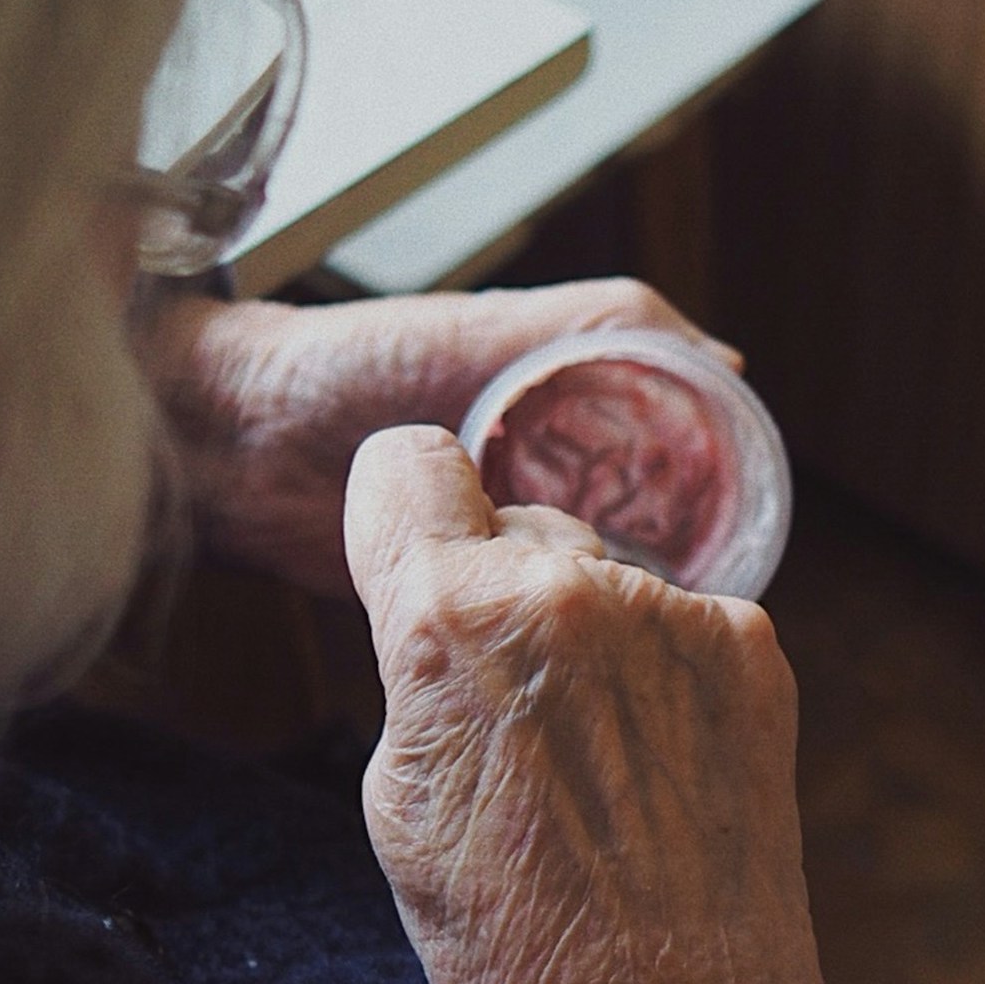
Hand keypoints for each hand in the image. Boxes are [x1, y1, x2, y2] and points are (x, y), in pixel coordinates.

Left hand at [142, 278, 738, 596]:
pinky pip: (525, 617)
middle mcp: (540, 469)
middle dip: (679, 554)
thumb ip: (596, 327)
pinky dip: (556, 634)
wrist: (233, 440)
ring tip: (660, 632)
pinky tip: (586, 656)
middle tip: (711, 599)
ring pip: (590, 573)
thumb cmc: (357, 361)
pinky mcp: (457, 590)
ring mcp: (499, 532)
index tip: (751, 523)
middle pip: (641, 518)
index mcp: (560, 406)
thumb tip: (727, 364)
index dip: (715, 482)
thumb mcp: (489, 329)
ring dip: (620, 599)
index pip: (668, 447)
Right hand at [344, 426, 831, 983]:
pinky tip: (660, 757)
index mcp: (453, 619)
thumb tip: (454, 581)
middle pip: (515, 518)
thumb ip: (419, 655)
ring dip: (590, 629)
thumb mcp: (401, 790)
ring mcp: (677, 614)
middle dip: (504, 588)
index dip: (404, 509)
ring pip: (603, 570)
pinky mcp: (752, 644)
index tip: (419, 549)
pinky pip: (681, 616)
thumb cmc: (511, 933)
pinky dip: (665, 666)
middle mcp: (573, 588)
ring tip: (596, 752)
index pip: (406, 460)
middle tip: (515, 706)